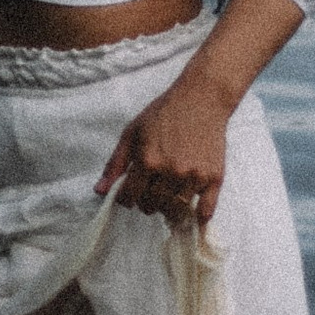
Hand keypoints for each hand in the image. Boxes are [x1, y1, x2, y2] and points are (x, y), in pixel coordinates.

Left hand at [97, 70, 232, 228]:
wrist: (202, 98)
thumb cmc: (163, 113)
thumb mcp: (132, 132)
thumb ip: (115, 164)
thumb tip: (99, 192)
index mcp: (147, 161)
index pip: (129, 198)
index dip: (125, 198)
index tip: (129, 193)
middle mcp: (171, 171)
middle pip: (152, 206)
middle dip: (146, 201)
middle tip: (150, 190)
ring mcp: (194, 176)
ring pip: (175, 210)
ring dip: (168, 207)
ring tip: (167, 195)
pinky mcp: (214, 178)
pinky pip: (205, 211)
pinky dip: (199, 217)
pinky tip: (193, 213)